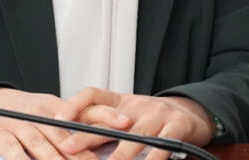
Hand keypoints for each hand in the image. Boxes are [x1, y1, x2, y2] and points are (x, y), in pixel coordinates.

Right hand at [0, 88, 98, 159]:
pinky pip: (13, 150)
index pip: (84, 110)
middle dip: (84, 152)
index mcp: (55, 106)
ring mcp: (19, 124)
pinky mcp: (0, 135)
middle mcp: (39, 113)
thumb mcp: (49, 111)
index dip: (105, 117)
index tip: (125, 125)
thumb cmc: (23, 111)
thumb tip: (97, 145)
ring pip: (41, 144)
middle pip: (64, 134)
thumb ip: (70, 127)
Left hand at [55, 89, 212, 159]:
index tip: (58, 119)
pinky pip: (162, 146)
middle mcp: (136, 106)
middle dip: (85, 137)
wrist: (190, 114)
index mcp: (120, 102)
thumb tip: (69, 141)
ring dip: (118, 156)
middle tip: (67, 149)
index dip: (75, 104)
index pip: (93, 95)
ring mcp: (157, 115)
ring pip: (134, 138)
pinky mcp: (177, 127)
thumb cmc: (150, 119)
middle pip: (108, 121)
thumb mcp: (126, 117)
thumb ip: (102, 127)